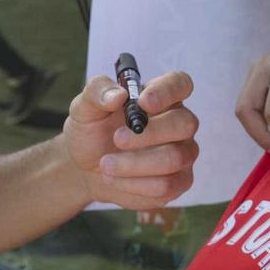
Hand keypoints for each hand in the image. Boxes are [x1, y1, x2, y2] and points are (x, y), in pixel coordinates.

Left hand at [64, 70, 198, 209]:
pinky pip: (167, 185)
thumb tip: (118, 95)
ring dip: (134, 164)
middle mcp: (179, 123)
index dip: (167, 92)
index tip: (143, 102)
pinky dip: (135, 184)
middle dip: (149, 134)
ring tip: (105, 164)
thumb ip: (97, 93)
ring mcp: (183, 152)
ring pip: (174, 158)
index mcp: (160, 96)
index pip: (180, 84)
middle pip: (185, 124)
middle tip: (117, 139)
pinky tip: (115, 179)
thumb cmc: (92, 132)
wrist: (86, 168)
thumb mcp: (84, 108)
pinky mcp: (178, 181)